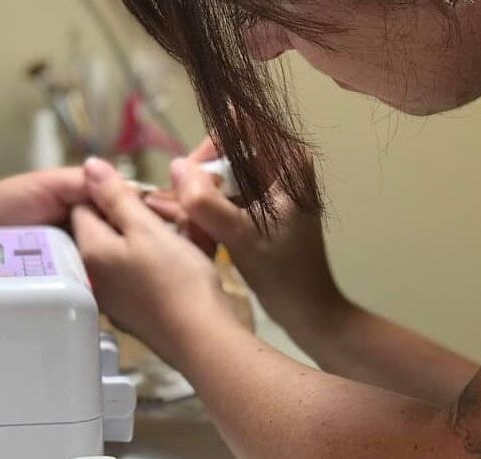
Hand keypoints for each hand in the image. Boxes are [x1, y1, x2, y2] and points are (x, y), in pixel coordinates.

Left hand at [72, 157, 238, 366]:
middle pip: (105, 229)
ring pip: (124, 251)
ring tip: (180, 237)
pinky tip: (180, 263)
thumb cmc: (176, 278)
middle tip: (169, 216)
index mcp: (90, 250)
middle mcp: (92, 275)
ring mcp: (111, 297)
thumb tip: (89, 166)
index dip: (113, 193)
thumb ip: (116, 196)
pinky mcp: (132, 312)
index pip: (84, 204)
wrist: (201, 338)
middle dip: (134, 216)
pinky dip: (154, 263)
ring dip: (148, 238)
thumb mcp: (147, 227)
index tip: (145, 197)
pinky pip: (137, 274)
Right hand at [146, 138, 348, 336]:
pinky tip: (191, 229)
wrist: (307, 310)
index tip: (188, 180)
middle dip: (199, 180)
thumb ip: (206, 201)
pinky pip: (225, 197)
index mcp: (287, 161)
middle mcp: (281, 165)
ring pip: (221, 177)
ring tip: (181, 223)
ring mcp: (270, 187)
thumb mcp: (239, 235)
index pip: (238, 126)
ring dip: (199, 199)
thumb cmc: (282, 272)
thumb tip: (174, 167)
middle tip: (180, 210)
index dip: (208, 148)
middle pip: (225, 153)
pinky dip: (207, 211)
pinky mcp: (260, 207)